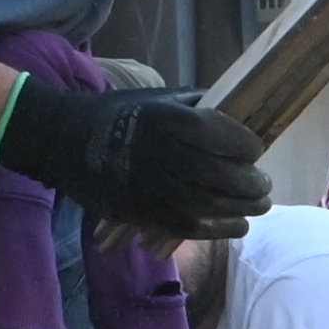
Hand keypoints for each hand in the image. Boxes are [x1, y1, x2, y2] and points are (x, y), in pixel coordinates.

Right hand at [0, 72, 270, 237]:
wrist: (66, 141)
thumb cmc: (118, 115)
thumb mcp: (159, 100)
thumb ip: (199, 108)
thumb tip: (240, 118)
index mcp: (170, 120)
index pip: (227, 137)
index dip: (248, 147)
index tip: (255, 150)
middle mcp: (165, 154)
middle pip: (226, 175)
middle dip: (253, 182)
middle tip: (263, 184)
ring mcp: (154, 188)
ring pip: (214, 205)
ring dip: (245, 208)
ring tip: (259, 204)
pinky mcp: (146, 214)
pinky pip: (194, 227)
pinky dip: (223, 228)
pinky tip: (239, 224)